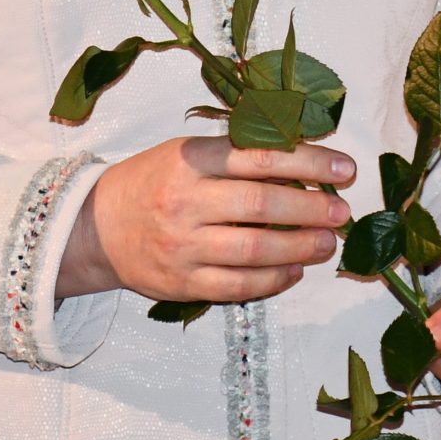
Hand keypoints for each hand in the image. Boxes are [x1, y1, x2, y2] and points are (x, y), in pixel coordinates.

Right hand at [56, 137, 354, 304]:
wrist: (95, 227)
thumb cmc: (152, 182)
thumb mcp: (186, 153)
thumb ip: (237, 156)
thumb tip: (305, 167)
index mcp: (189, 160)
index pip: (260, 157)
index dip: (309, 162)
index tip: (345, 169)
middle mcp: (185, 202)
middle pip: (262, 206)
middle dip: (311, 209)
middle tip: (341, 211)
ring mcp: (182, 246)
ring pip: (255, 251)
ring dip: (300, 247)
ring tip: (327, 242)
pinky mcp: (181, 284)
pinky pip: (238, 286)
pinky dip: (274, 280)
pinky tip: (295, 270)